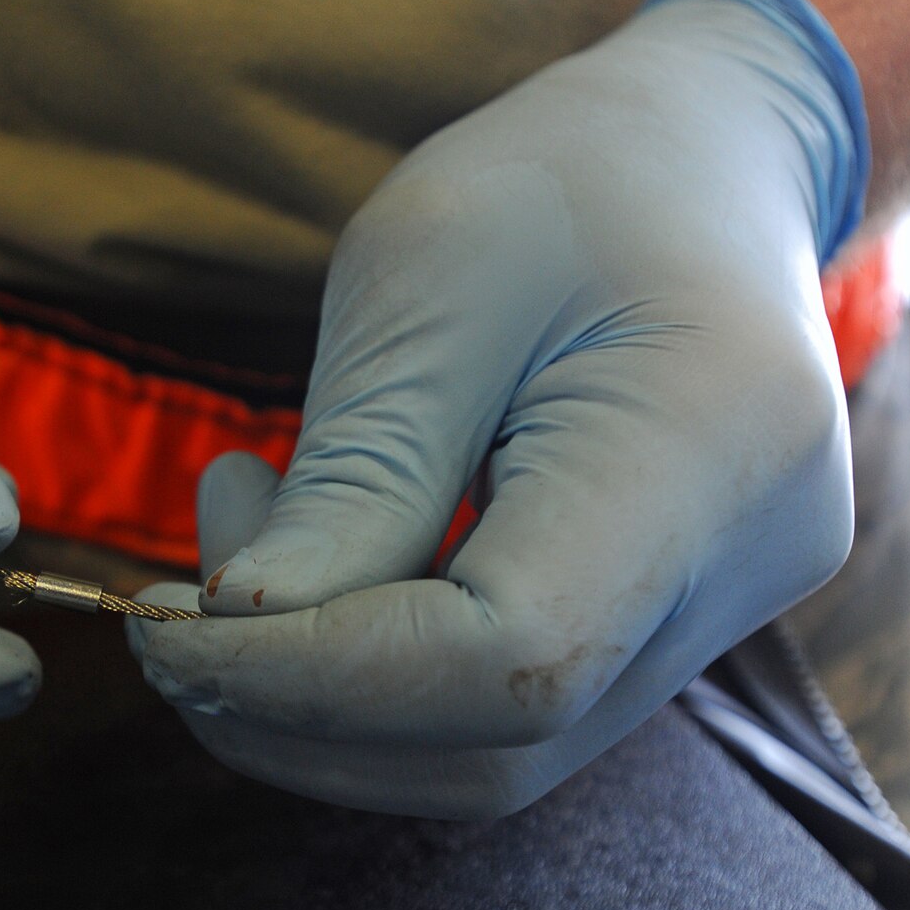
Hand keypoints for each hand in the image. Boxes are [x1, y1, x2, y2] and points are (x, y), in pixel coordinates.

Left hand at [129, 0, 866, 818]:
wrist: (703, 156)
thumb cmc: (562, 178)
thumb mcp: (426, 278)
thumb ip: (352, 474)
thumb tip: (237, 634)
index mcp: (713, 450)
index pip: (508, 660)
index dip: (315, 676)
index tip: (164, 624)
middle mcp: (745, 568)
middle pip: (499, 741)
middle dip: (296, 704)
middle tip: (175, 591)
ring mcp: (719, 616)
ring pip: (495, 752)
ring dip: (324, 699)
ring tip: (243, 537)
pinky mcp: (667, 631)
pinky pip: (509, 710)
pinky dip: (381, 674)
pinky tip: (319, 563)